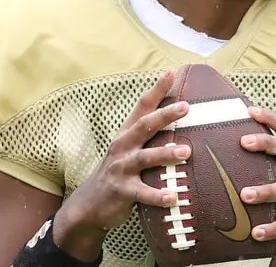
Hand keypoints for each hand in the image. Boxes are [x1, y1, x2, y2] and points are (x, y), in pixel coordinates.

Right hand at [53, 70, 190, 259]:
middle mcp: (123, 146)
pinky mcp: (122, 191)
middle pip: (144, 126)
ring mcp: (122, 168)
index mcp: (127, 133)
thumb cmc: (119, 172)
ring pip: (145, 158)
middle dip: (164, 115)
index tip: (172, 72)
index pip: (143, 106)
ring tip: (185, 151)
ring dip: (165, 154)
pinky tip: (174, 197)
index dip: (157, 89)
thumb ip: (150, 137)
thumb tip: (181, 121)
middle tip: (185, 107)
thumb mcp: (129, 150)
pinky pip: (143, 193)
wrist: (90, 204)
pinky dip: (158, 196)